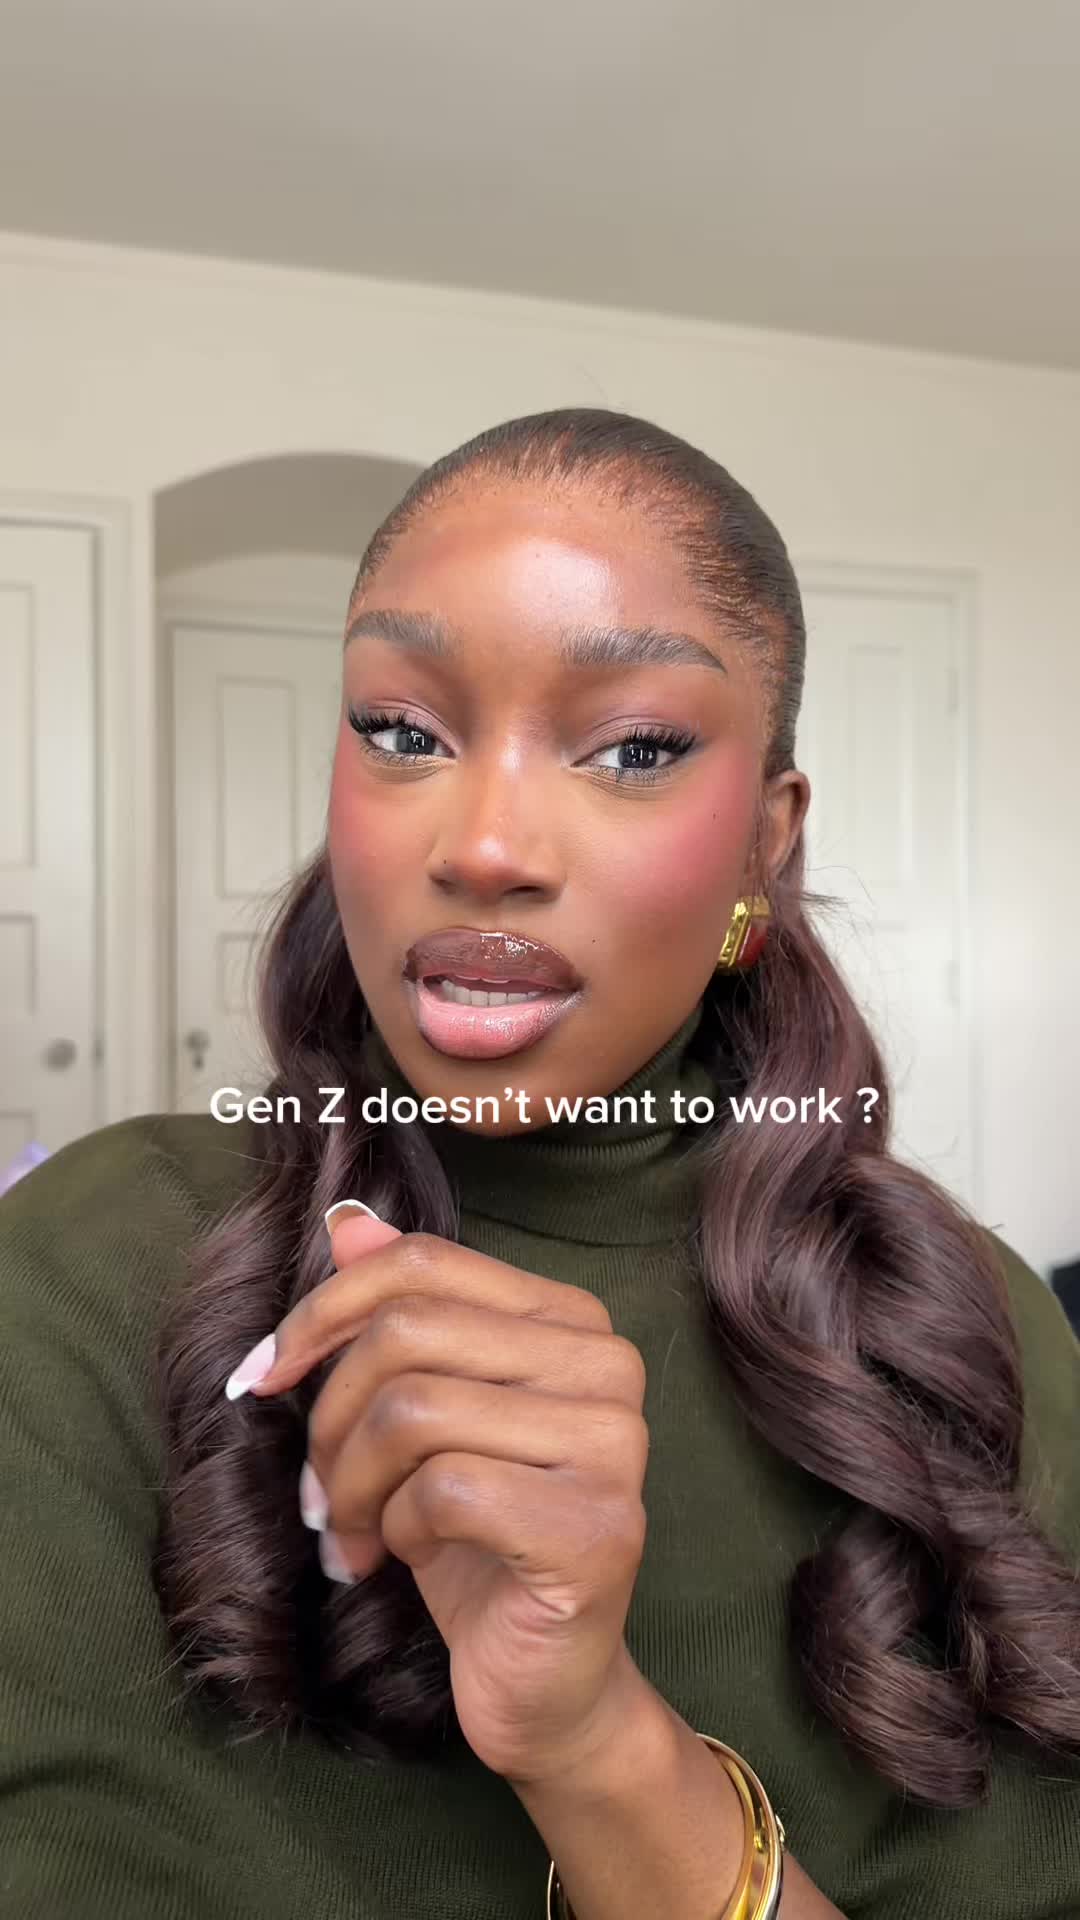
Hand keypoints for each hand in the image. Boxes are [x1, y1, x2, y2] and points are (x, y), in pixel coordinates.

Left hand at [236, 1205, 652, 1786]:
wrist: (545, 1684)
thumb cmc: (477, 1541)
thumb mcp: (421, 1415)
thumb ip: (399, 1312)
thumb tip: (347, 1220)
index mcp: (570, 1318)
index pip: (422, 1264)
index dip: (321, 1313)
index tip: (263, 1376)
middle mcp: (607, 1365)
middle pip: (407, 1333)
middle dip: (331, 1417)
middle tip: (318, 1491)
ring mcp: (614, 1446)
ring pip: (413, 1410)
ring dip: (353, 1485)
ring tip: (357, 1532)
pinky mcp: (596, 1529)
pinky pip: (443, 1490)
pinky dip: (398, 1528)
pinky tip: (408, 1557)